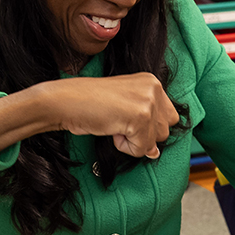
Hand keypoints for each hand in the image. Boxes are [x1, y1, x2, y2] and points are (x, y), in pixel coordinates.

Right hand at [0, 73, 178, 158]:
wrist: (65, 101)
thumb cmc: (89, 104)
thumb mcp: (125, 108)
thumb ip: (146, 125)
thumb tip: (156, 152)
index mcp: (152, 81)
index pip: (169, 118)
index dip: (148, 127)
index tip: (125, 117)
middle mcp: (154, 87)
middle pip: (166, 130)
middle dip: (143, 134)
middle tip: (118, 121)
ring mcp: (148, 101)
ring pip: (155, 142)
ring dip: (133, 141)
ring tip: (114, 124)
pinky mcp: (140, 117)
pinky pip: (142, 149)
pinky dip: (124, 147)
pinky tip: (111, 128)